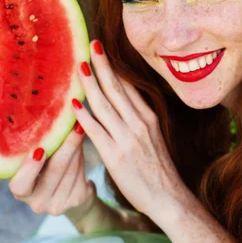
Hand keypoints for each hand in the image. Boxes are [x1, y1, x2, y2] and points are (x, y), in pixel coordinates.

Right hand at [8, 123, 96, 220]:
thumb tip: (52, 113)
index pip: (20, 185)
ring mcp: (57, 205)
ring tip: (81, 127)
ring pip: (71, 170)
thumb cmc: (53, 171)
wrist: (73, 196)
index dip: (29, 168)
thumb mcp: (43, 162)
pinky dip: (83, 156)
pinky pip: (81, 174)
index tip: (39, 150)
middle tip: (74, 125)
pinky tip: (86, 141)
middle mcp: (37, 203)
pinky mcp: (76, 200)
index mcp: (21, 191)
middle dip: (66, 145)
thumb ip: (44, 146)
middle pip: (54, 171)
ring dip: (77, 147)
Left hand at [70, 40, 185, 220]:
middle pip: (117, 89)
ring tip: (78, 65)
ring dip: (90, 83)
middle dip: (102, 65)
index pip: (128, 86)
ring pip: (105, 105)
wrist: (168, 197)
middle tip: (91, 45)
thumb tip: (121, 105)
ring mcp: (128, 138)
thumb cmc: (158, 169)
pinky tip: (73, 103)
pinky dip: (84, 115)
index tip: (102, 51)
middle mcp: (139, 123)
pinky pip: (96, 130)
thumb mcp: (153, 138)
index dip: (114, 67)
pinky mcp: (116, 156)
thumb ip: (137, 120)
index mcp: (149, 118)